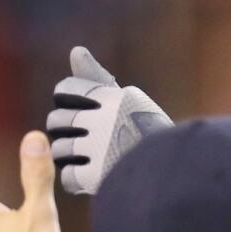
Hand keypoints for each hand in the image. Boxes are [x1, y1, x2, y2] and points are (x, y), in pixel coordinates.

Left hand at [46, 46, 173, 194]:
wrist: (174, 167)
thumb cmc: (150, 132)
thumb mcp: (127, 100)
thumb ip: (97, 78)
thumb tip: (75, 51)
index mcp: (110, 98)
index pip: (65, 90)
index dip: (67, 100)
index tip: (80, 110)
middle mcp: (102, 121)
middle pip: (57, 121)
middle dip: (63, 129)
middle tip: (79, 138)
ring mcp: (99, 150)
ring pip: (59, 150)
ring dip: (66, 156)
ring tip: (82, 158)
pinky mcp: (97, 177)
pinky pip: (68, 178)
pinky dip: (74, 180)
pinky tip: (86, 177)